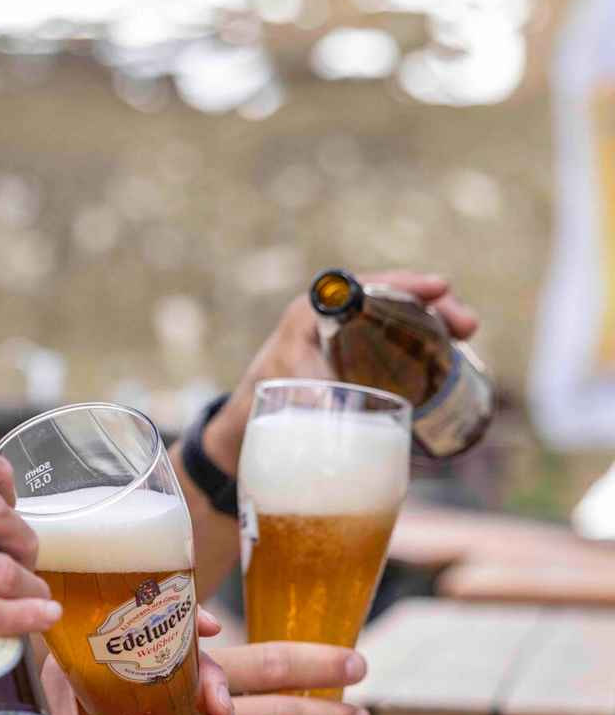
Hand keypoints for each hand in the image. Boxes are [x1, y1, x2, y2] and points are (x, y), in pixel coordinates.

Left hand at [203, 270, 480, 473]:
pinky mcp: (358, 359)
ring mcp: (347, 337)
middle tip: (467, 325)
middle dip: (432, 305)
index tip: (438, 288)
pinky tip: (452, 355)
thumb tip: (349, 414)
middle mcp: (329, 318)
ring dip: (435, 322)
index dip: (403, 283)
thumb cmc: (262, 410)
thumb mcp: (289, 401)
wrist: (247, 431)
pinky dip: (425, 343)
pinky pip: (397, 340)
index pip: (363, 286)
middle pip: (390, 298)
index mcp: (310, 315)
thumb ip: (317, 401)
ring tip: (467, 333)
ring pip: (398, 317)